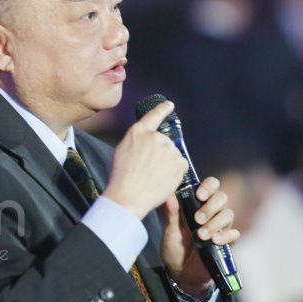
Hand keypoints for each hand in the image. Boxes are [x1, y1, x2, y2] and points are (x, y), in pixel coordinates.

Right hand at [103, 102, 188, 219]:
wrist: (128, 196)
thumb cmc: (122, 176)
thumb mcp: (122, 149)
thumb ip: (137, 140)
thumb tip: (147, 140)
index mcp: (139, 131)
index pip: (154, 115)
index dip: (163, 109)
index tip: (169, 105)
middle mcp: (155, 137)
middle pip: (164, 141)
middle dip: (160, 153)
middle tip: (149, 168)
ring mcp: (168, 150)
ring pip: (173, 154)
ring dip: (167, 162)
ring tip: (154, 176)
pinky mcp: (178, 164)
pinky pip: (181, 164)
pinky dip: (175, 171)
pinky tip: (163, 179)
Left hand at [160, 177, 239, 297]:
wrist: (182, 272)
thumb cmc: (175, 247)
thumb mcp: (170, 231)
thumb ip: (171, 214)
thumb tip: (169, 196)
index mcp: (198, 204)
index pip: (211, 185)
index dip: (208, 186)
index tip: (199, 195)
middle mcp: (212, 212)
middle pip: (222, 197)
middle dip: (211, 206)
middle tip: (197, 219)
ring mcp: (220, 226)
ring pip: (228, 214)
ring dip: (216, 223)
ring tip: (201, 235)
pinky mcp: (227, 242)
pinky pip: (234, 233)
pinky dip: (225, 236)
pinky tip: (214, 241)